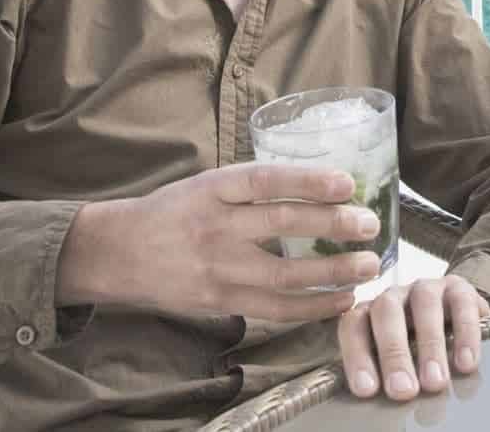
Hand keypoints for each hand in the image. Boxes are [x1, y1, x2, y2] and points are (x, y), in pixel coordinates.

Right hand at [57, 163, 382, 323]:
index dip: (308, 181)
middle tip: (370, 224)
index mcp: (213, 188)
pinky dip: (313, 307)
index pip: (265, 181)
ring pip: (283, 275)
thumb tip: (323, 185)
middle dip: (333, 226)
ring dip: (332, 273)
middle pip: (281, 225)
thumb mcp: (207, 184)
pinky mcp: (219, 302)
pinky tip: (342, 299)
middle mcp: (215, 226)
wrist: (120, 252)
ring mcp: (217, 268)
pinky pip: (274, 309)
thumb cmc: (174, 211)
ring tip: (368, 265)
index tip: (347, 182)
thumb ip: (254, 187)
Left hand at [338, 276, 489, 400]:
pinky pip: (462, 304)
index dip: (358, 355)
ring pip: (424, 304)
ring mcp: (427, 288)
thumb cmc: (417, 345)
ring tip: (435, 382)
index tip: (367, 390)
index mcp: (371, 313)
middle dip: (394, 353)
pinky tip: (465, 363)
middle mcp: (395, 295)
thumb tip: (382, 406)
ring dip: (430, 345)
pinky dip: (465, 334)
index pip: (354, 325)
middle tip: (403, 390)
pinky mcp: (460, 288)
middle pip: (386, 313)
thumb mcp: (397, 358)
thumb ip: (386, 372)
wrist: (456, 316)